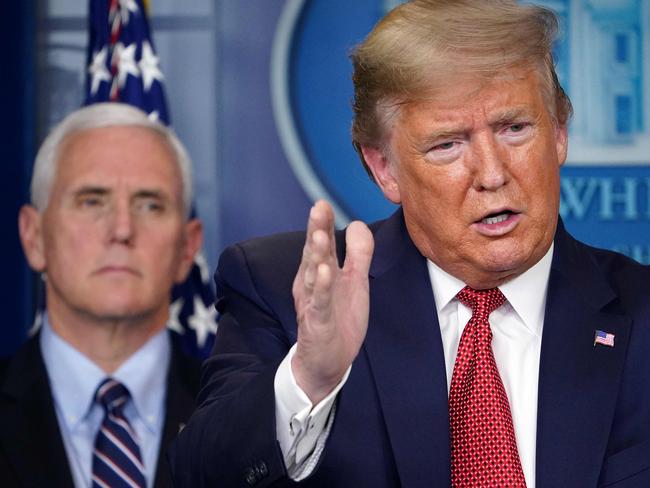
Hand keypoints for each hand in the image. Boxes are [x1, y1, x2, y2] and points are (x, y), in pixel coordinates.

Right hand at [291, 200, 373, 403]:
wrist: (326, 362)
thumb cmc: (338, 318)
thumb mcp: (354, 281)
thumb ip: (358, 253)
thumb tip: (358, 223)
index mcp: (319, 272)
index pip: (321, 243)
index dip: (322, 224)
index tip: (323, 203)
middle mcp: (312, 284)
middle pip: (315, 254)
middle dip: (317, 230)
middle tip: (319, 207)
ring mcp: (314, 303)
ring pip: (314, 276)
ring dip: (317, 255)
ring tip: (320, 236)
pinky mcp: (318, 323)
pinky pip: (320, 304)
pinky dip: (322, 288)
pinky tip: (325, 273)